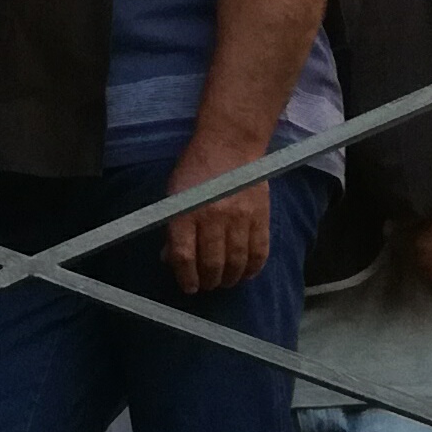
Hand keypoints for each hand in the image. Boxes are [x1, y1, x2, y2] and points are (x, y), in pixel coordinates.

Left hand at [160, 133, 273, 295]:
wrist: (230, 144)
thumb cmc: (195, 168)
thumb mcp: (174, 193)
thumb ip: (172, 226)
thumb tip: (170, 258)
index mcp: (186, 211)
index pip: (184, 256)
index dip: (185, 277)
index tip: (187, 287)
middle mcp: (213, 218)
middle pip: (212, 264)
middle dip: (208, 281)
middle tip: (206, 285)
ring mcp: (240, 219)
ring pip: (236, 263)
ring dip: (230, 279)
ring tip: (224, 282)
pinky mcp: (261, 218)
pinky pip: (259, 253)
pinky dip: (253, 269)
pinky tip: (246, 274)